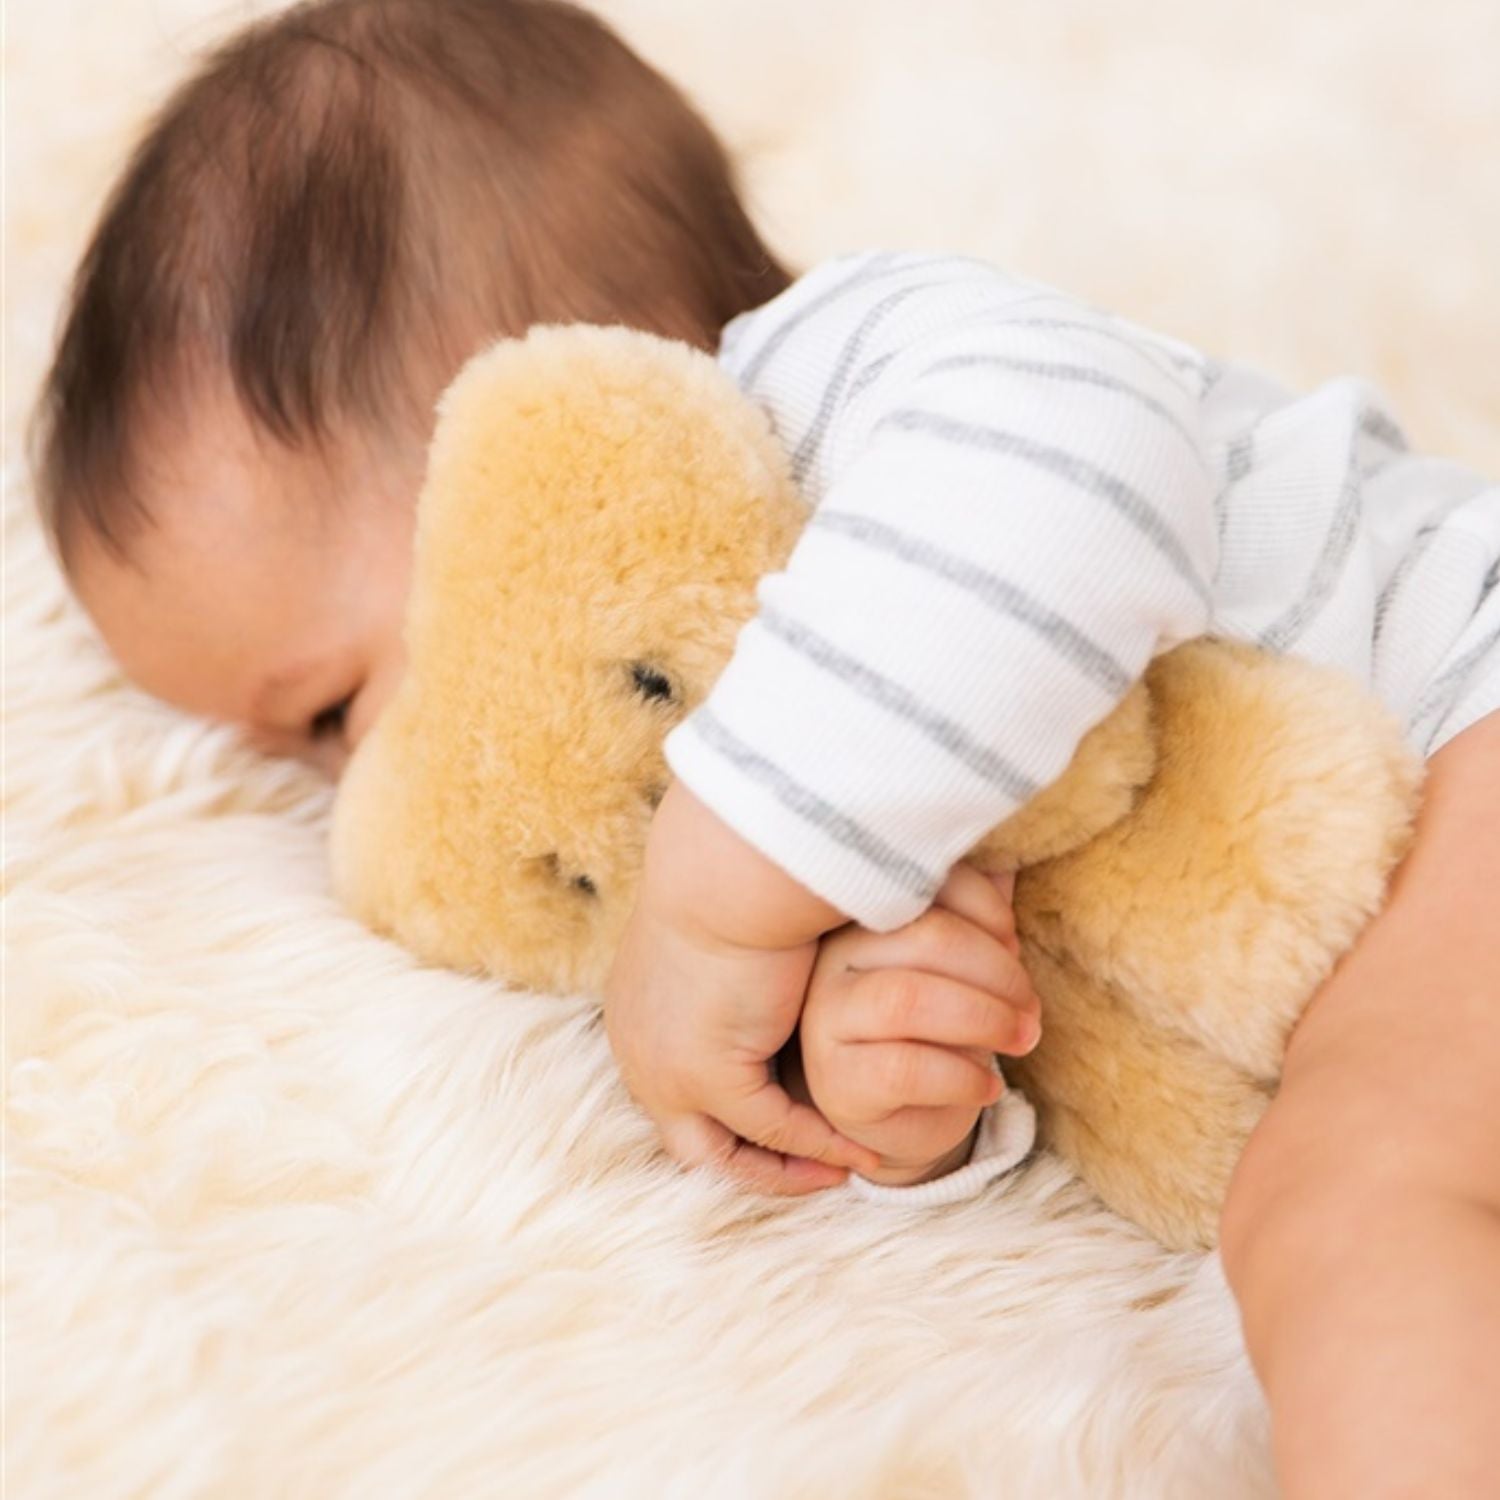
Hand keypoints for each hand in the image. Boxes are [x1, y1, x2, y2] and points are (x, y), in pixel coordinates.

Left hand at [603, 779, 882, 1194]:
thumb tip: (781, 967)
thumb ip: (745, 968)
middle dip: (759, 1161)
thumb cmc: (743, 878)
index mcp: (637, 1015)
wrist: (732, 864)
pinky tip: (862, 1144)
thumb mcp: (731, 934)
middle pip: (691, 1139)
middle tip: (822, 1164)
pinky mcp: (704, 1075)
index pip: (680, 1095)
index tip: (798, 1115)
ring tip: (846, 1164)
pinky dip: (818, 1144)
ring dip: (786, 1169)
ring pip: (718, 1155)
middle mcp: (639, 1052)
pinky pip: (770, 1132)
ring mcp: (664, 1071)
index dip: (737, 1120)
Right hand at [790, 863, 1039, 1185]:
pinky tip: (988, 1087)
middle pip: (926, 938)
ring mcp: (826, 1019)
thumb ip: (975, 919)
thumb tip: (1010, 858)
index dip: (988, 910)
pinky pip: (905, 1069)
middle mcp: (832, 959)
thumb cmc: (932, 1029)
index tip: (1015, 945)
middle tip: (1031, 1008)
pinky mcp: (837, 1081)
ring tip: (1021, 1040)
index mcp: (862, 917)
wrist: (897, 1116)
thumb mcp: (957, 971)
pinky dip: (963, 1077)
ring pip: (909, 1000)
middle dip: (999, 973)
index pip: (926, 884)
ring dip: (986, 1019)